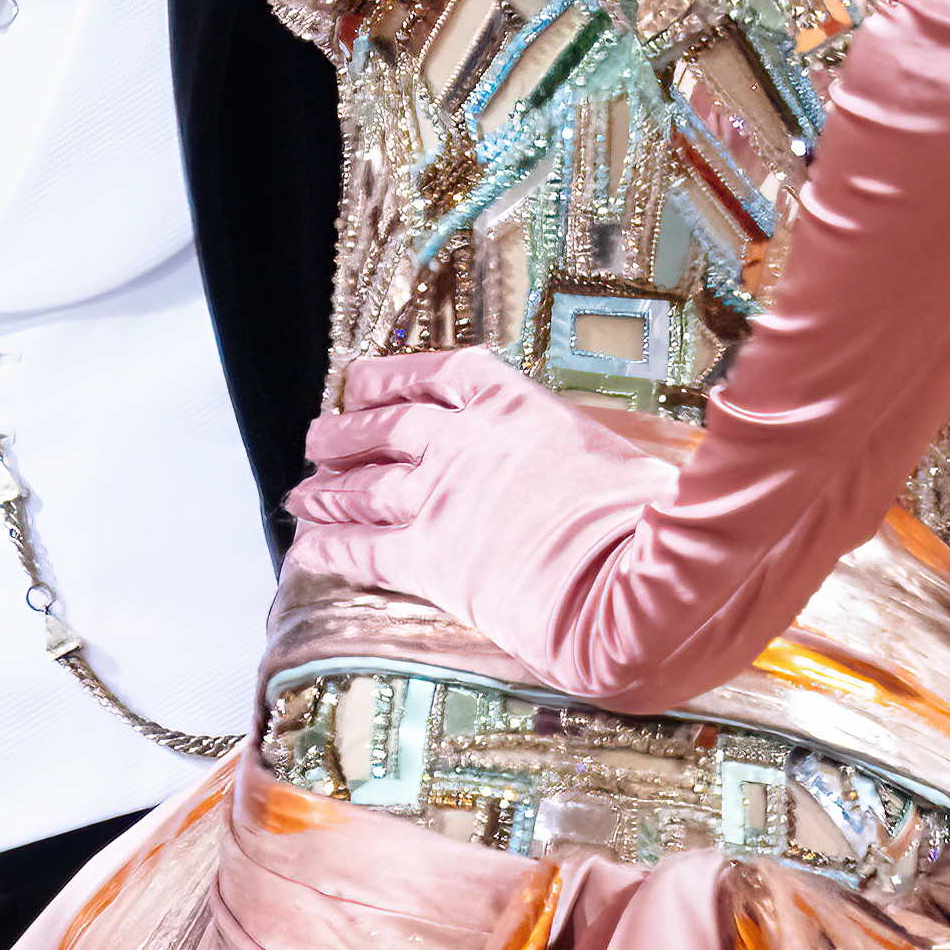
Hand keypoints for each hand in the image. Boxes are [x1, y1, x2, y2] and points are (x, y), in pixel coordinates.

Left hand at [287, 349, 679, 692]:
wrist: (632, 575)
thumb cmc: (648, 518)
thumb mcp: (624, 456)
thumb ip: (593, 449)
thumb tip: (640, 446)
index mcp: (515, 405)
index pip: (438, 374)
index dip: (394, 376)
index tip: (365, 377)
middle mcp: (465, 442)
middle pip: (388, 427)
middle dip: (347, 433)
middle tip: (318, 438)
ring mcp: (441, 496)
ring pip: (366, 486)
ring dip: (327, 490)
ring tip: (301, 493)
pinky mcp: (429, 557)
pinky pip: (362, 551)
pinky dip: (328, 550)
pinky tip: (303, 551)